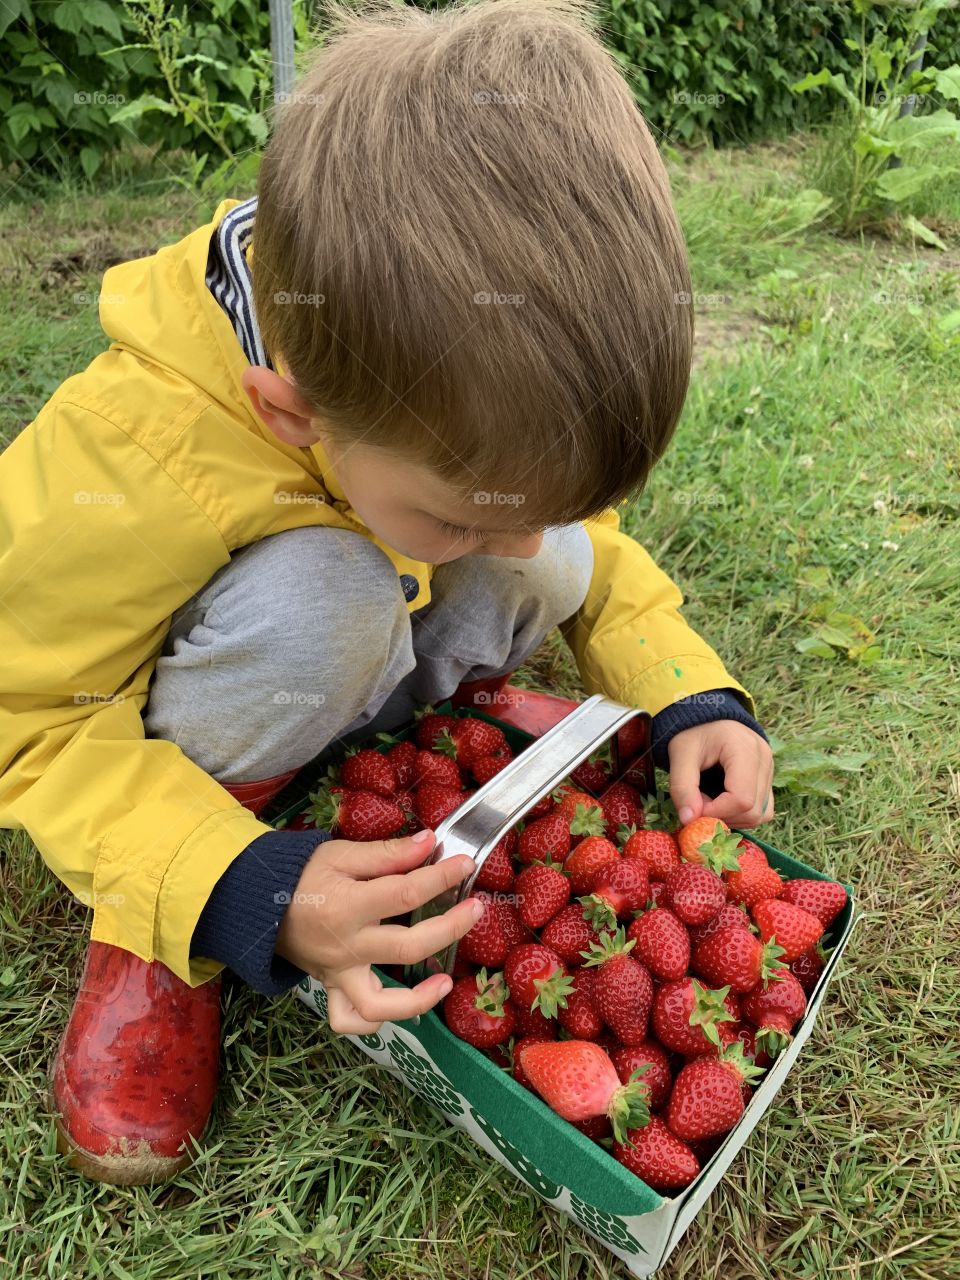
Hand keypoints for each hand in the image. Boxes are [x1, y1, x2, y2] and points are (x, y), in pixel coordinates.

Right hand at [275, 828, 481, 1033]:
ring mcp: (338, 973)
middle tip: (476, 910)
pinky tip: (402, 1006)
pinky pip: (350, 1019)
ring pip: (378, 1005)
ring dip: (418, 1000)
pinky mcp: (332, 987)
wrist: (257, 902)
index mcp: (347, 906)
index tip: (465, 864)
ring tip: (445, 981)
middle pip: (407, 947)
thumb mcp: (341, 854)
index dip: (442, 878)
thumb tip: (429, 843)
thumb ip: (387, 853)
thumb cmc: (302, 874)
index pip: (405, 894)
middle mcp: (345, 947)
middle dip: (450, 929)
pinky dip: (376, 1021)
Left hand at [667, 721, 773, 829]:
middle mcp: (765, 760)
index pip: (742, 799)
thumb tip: (689, 820)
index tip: (695, 808)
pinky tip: (722, 803)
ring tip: (709, 800)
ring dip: (732, 818)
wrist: (706, 715)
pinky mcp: (768, 778)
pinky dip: (742, 814)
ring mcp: (770, 770)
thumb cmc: (693, 732)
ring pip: (760, 814)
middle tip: (699, 802)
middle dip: (723, 816)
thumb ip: (683, 787)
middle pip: (753, 810)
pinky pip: (762, 809)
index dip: (717, 812)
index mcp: (745, 749)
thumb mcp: (681, 754)